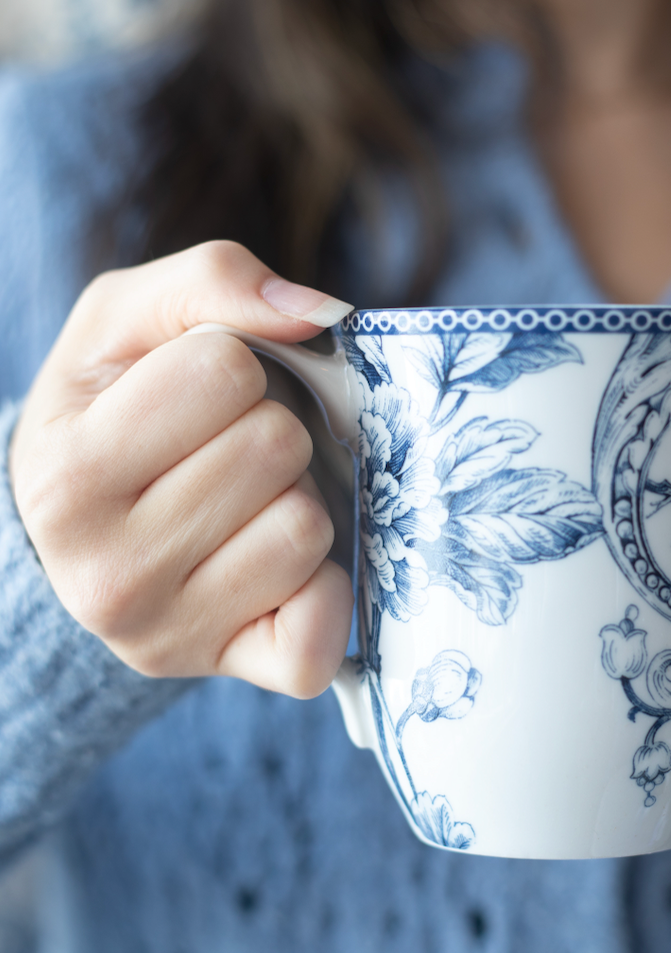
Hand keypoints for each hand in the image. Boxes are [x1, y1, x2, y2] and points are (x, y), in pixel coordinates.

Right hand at [8, 241, 353, 698]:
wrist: (90, 531)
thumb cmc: (115, 411)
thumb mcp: (129, 323)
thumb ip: (213, 282)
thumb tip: (320, 315)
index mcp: (64, 476)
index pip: (222, 371)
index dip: (228, 365)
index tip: (191, 397)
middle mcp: (104, 573)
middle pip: (274, 447)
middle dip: (268, 432)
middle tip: (222, 456)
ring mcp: (167, 636)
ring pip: (305, 526)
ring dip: (294, 500)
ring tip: (241, 508)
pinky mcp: (235, 670)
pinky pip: (323, 626)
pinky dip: (323, 588)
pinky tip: (276, 569)